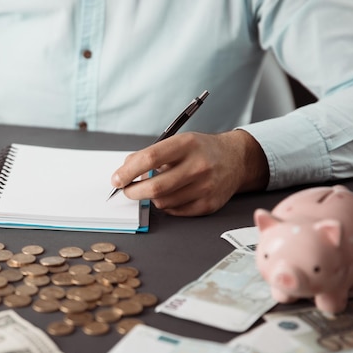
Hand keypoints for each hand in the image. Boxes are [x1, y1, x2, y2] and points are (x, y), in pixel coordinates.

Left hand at [110, 130, 268, 215]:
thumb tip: (124, 171)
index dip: (128, 172)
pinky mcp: (209, 204)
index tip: (116, 179)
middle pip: (155, 187)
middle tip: (126, 191)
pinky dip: (166, 205)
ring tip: (154, 188)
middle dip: (133, 192)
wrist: (236, 159)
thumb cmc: (200, 150)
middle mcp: (198, 165)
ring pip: (163, 202)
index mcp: (187, 144)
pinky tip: (170, 195)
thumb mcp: (178, 142)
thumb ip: (150, 155)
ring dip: (151, 198)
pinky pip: (175, 211)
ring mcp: (206, 187)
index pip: (150, 158)